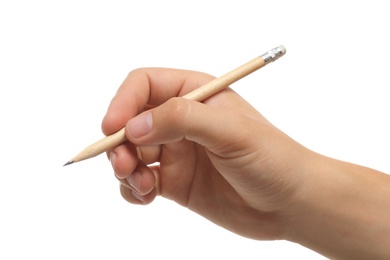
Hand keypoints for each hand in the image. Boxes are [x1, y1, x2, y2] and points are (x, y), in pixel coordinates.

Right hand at [101, 68, 310, 239]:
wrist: (289, 203)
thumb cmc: (272, 158)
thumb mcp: (231, 131)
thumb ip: (182, 120)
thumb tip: (134, 126)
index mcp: (195, 94)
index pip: (144, 86)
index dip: (123, 103)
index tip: (113, 128)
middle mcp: (181, 121)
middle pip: (131, 121)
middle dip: (119, 143)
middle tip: (125, 165)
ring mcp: (177, 152)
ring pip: (131, 152)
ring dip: (124, 168)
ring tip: (142, 185)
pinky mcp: (175, 181)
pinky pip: (140, 180)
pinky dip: (133, 189)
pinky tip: (146, 196)